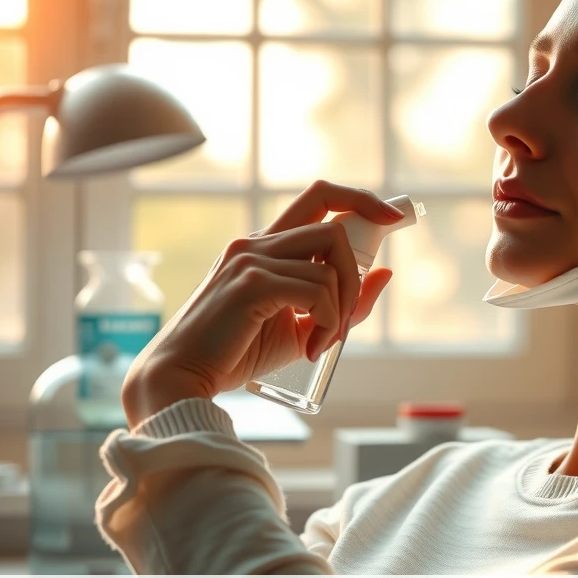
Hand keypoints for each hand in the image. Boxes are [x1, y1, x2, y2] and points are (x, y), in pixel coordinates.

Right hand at [121, 180, 403, 426]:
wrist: (184, 379)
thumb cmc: (237, 354)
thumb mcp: (300, 326)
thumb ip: (339, 301)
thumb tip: (385, 273)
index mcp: (264, 246)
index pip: (318, 197)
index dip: (360, 199)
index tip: (392, 217)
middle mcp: (255, 243)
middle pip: (332, 226)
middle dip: (356, 270)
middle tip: (347, 317)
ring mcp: (250, 259)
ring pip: (329, 264)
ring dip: (341, 308)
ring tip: (323, 341)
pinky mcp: (251, 284)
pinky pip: (318, 291)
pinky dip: (329, 322)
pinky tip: (312, 348)